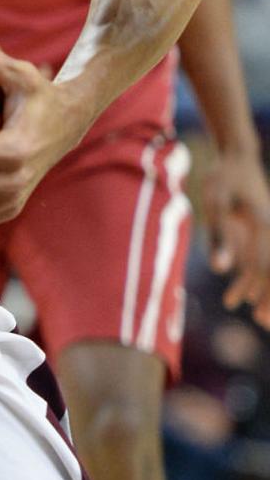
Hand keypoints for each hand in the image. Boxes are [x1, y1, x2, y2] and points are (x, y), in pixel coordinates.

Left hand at [200, 144, 269, 326]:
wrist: (235, 156)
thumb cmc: (223, 177)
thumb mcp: (215, 204)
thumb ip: (217, 237)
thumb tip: (220, 270)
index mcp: (265, 227)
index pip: (269, 268)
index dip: (269, 295)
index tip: (264, 317)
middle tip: (265, 324)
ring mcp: (266, 232)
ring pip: (268, 268)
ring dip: (262, 292)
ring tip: (253, 316)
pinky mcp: (258, 230)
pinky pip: (257, 259)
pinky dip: (250, 279)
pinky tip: (239, 297)